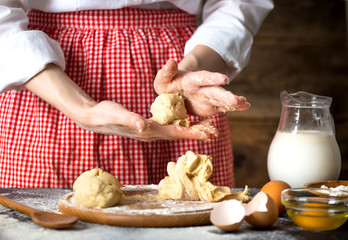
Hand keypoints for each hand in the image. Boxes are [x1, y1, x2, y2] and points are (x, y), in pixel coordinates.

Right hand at [81, 100, 217, 141]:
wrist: (94, 117)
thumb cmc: (105, 114)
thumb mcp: (117, 113)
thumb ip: (130, 118)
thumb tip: (143, 124)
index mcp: (147, 130)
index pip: (174, 132)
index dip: (191, 132)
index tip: (208, 133)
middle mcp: (150, 133)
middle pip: (178, 134)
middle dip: (196, 133)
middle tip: (214, 132)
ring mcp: (149, 131)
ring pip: (174, 131)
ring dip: (190, 130)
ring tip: (205, 128)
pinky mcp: (146, 127)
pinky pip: (167, 127)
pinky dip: (179, 125)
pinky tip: (185, 121)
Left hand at [154, 59, 249, 116]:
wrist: (174, 95)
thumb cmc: (168, 86)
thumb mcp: (162, 81)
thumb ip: (165, 72)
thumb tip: (171, 61)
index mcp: (191, 80)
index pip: (203, 78)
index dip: (213, 78)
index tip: (223, 79)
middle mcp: (203, 88)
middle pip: (215, 91)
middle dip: (225, 95)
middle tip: (237, 99)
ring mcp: (208, 97)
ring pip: (221, 99)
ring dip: (232, 101)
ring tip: (245, 102)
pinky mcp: (211, 107)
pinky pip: (223, 107)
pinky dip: (234, 107)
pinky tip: (246, 106)